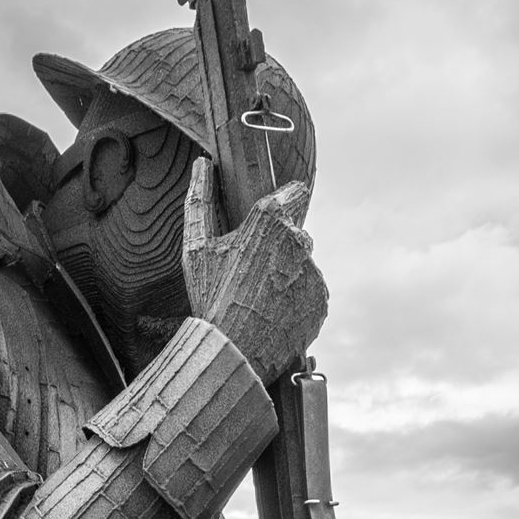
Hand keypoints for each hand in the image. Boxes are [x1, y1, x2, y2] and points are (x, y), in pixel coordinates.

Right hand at [182, 158, 327, 383]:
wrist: (233, 355)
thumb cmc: (211, 300)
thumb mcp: (196, 249)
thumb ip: (200, 200)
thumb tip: (201, 164)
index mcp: (270, 220)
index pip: (294, 193)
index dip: (283, 203)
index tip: (269, 222)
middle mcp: (300, 241)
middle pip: (295, 234)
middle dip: (278, 248)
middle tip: (250, 276)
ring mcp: (314, 273)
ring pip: (303, 266)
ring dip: (286, 277)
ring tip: (259, 300)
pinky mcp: (322, 301)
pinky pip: (311, 294)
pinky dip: (297, 301)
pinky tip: (273, 315)